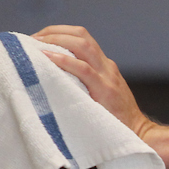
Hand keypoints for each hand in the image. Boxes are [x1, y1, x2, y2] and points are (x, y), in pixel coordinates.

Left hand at [32, 25, 152, 139]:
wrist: (138, 135)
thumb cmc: (113, 120)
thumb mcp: (99, 95)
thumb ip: (82, 84)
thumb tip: (49, 78)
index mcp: (104, 65)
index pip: (81, 37)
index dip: (58, 32)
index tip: (37, 38)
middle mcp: (106, 67)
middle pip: (81, 35)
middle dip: (54, 32)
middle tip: (31, 40)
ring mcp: (107, 77)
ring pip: (83, 45)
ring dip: (56, 41)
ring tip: (36, 45)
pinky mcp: (106, 91)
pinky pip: (84, 70)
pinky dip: (64, 61)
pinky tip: (47, 58)